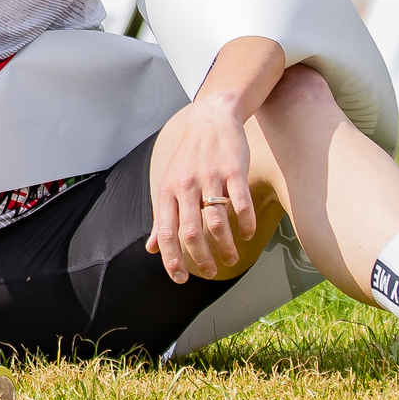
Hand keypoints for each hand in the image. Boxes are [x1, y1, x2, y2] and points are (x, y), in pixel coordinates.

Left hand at [146, 95, 258, 283]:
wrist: (211, 119)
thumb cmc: (189, 158)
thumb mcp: (169, 185)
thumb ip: (161, 218)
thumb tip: (151, 249)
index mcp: (168, 192)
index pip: (165, 232)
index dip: (171, 259)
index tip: (180, 279)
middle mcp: (186, 186)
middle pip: (191, 232)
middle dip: (200, 259)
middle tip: (210, 273)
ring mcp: (210, 178)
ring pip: (216, 222)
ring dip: (225, 247)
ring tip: (231, 259)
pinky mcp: (233, 170)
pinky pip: (240, 203)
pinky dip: (245, 223)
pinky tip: (247, 234)